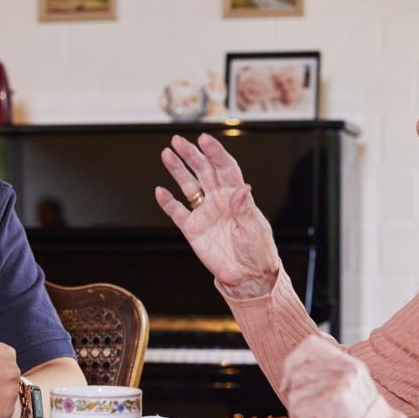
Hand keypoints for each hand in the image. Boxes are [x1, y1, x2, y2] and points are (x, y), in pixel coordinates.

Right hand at [154, 134, 279, 298]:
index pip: (225, 168)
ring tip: (167, 154)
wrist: (247, 278)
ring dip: (178, 170)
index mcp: (237, 197)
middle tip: (177, 140)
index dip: (215, 153)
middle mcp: (219, 200)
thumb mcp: (255, 230)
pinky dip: (168, 202)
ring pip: (189, 186)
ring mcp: (205, 213)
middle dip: (191, 155)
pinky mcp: (193, 230)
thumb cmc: (258, 253)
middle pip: (204, 171)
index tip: (204, 139)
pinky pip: (178, 212)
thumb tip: (243, 188)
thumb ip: (245, 209)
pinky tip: (160, 191)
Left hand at [280, 335, 379, 417]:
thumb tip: (288, 380)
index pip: (310, 344)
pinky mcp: (331, 401)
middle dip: (296, 399)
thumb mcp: (348, 393)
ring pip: (294, 394)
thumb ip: (325, 379)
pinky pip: (298, 411)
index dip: (293, 362)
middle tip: (314, 417)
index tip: (289, 384)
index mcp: (350, 364)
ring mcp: (339, 383)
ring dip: (301, 417)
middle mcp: (346, 369)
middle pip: (296, 374)